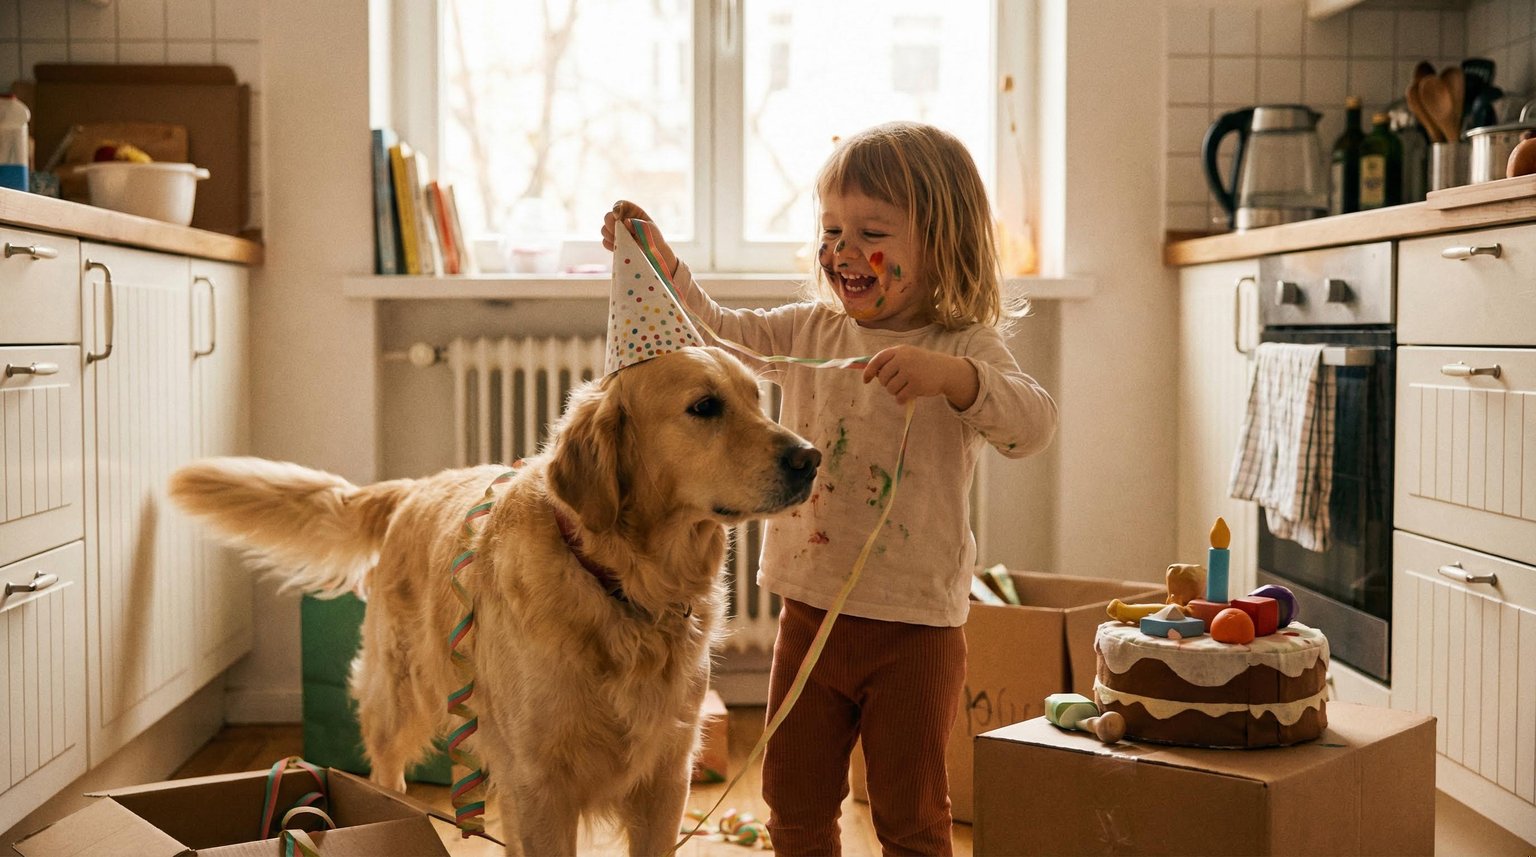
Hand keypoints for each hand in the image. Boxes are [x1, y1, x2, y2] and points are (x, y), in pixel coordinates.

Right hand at [601, 200, 677, 275]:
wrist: (652, 255)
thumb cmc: (652, 238)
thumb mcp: (648, 228)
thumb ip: (637, 223)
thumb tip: (626, 222)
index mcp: (631, 212)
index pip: (620, 205)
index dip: (616, 209)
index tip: (618, 216)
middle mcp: (621, 220)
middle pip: (608, 217)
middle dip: (611, 224)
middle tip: (618, 232)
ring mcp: (616, 232)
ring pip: (604, 230)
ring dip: (610, 236)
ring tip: (622, 241)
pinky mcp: (613, 243)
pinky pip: (605, 242)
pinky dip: (611, 245)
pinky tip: (620, 248)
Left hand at [861, 346, 979, 408]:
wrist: (945, 370)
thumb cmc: (922, 364)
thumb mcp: (908, 356)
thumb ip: (891, 362)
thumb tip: (871, 374)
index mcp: (900, 351)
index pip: (877, 360)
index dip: (869, 371)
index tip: (866, 380)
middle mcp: (904, 359)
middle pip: (883, 378)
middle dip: (887, 384)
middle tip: (897, 384)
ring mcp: (910, 372)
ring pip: (890, 388)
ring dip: (895, 392)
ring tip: (904, 389)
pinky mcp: (916, 385)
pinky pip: (900, 397)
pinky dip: (901, 399)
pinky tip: (907, 396)